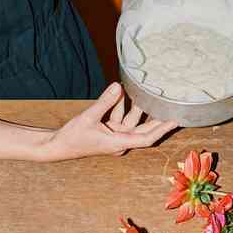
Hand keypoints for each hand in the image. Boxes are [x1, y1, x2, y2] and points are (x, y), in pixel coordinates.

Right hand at [42, 83, 176, 160]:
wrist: (56, 146)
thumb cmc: (72, 137)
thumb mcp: (88, 117)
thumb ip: (105, 101)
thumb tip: (118, 86)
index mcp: (119, 143)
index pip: (147, 138)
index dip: (162, 129)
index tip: (175, 120)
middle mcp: (121, 141)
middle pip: (145, 129)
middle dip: (158, 117)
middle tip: (172, 104)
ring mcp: (115, 135)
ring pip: (133, 120)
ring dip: (138, 106)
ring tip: (148, 91)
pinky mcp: (109, 130)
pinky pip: (121, 116)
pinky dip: (122, 105)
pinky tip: (123, 91)